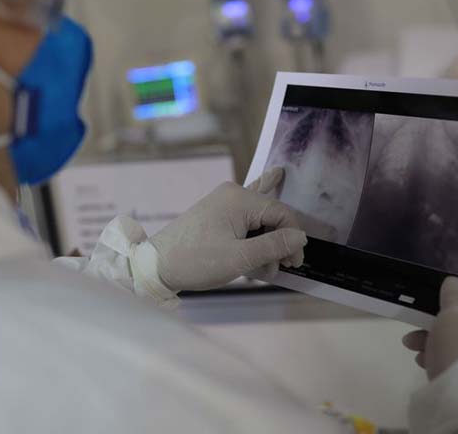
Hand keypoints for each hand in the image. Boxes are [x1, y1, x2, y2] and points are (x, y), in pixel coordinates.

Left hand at [147, 168, 307, 291]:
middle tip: (275, 270)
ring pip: (258, 220)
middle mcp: (233, 194)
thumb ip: (274, 246)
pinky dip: (255, 228)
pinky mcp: (215, 213)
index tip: (293, 264)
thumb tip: (301, 237)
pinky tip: (272, 187)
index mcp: (240, 199)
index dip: (292, 239)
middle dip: (277, 243)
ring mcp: (223, 202)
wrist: (156, 265)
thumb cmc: (196, 261)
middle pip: (271, 216)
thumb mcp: (240, 257)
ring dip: (264, 244)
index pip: (282, 213)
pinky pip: (245, 217)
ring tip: (260, 270)